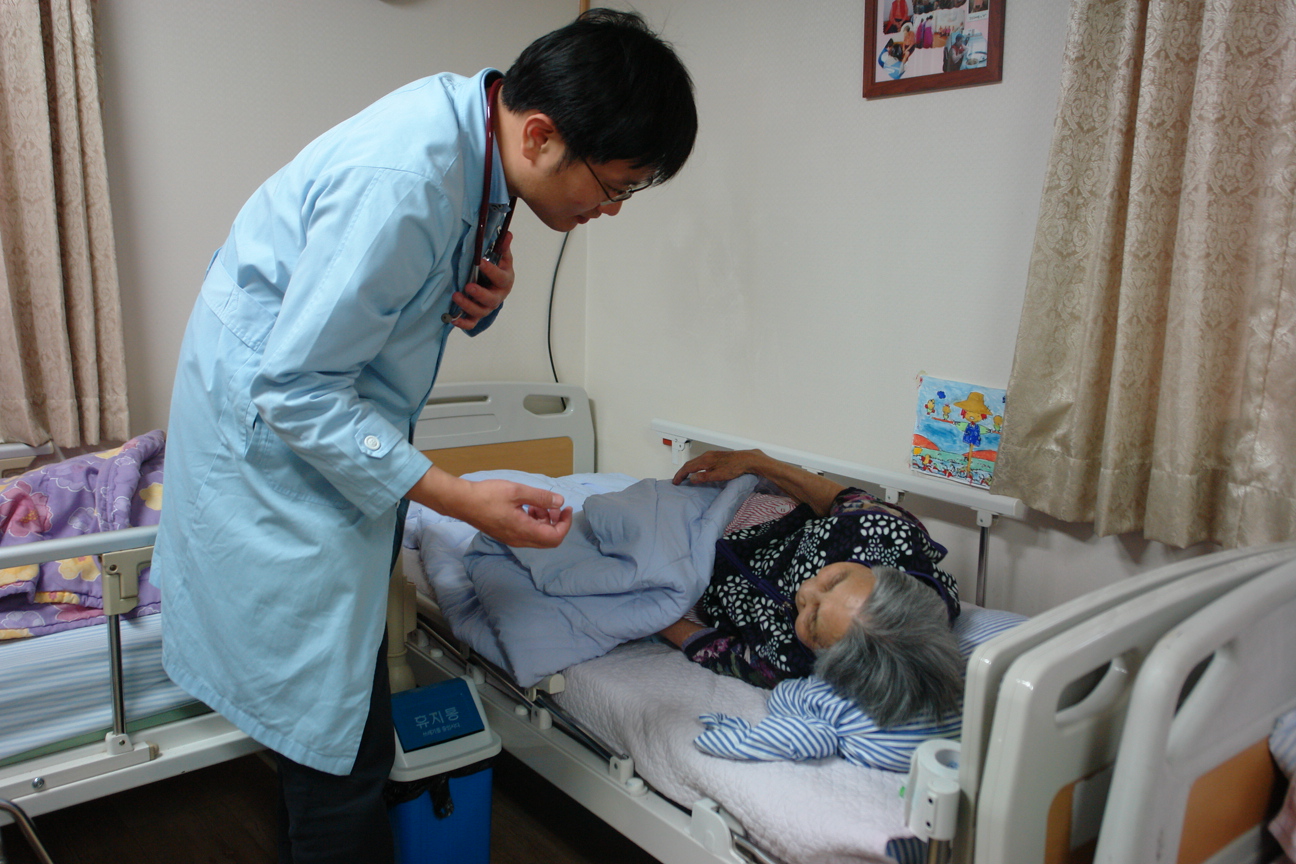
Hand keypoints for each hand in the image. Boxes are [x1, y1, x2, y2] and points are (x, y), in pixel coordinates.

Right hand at [408, 468, 572, 547]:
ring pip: (537, 537)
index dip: (565, 524)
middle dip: (556, 522)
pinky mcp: (505, 534)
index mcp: (524, 531)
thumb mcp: (517, 491)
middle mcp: (519, 539)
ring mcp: (511, 539)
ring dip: (544, 521)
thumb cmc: (487, 495)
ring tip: (537, 503)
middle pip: (548, 540)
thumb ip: (540, 498)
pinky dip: (533, 521)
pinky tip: (527, 507)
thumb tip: (559, 502)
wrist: (462, 502)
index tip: (565, 509)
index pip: (555, 537)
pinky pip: (527, 533)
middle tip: (553, 506)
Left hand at [450, 232, 513, 329]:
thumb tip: (507, 233)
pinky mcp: (476, 315)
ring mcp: (486, 308)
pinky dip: (462, 323)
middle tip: (468, 286)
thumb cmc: (498, 271)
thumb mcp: (502, 259)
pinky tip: (452, 319)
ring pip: (480, 311)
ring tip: (456, 295)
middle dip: (480, 294)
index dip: (491, 271)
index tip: (481, 262)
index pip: (500, 278)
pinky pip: (471, 323)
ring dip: (468, 305)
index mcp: (504, 282)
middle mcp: (497, 297)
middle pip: (491, 299)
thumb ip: (503, 248)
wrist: (496, 288)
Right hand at [672, 449, 768, 485]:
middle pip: (690, 463)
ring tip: (685, 476)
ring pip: (695, 461)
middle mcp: (706, 455)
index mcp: (705, 460)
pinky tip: (698, 470)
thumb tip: (691, 478)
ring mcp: (711, 454)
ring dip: (688, 468)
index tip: (675, 482)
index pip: (687, 467)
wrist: (747, 459)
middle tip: (677, 480)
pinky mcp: (716, 456)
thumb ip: (704, 477)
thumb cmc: (734, 468)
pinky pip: (701, 460)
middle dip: (682, 472)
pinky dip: (695, 466)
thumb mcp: (718, 475)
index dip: (680, 475)